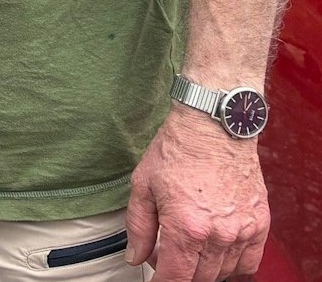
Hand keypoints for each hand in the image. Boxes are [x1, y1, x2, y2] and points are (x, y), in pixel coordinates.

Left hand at [126, 106, 270, 281]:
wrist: (212, 127)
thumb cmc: (177, 151)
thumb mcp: (142, 187)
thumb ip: (138, 227)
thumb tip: (135, 256)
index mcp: (186, 227)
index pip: (176, 277)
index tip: (155, 279)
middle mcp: (218, 234)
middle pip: (199, 278)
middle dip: (179, 273)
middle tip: (165, 256)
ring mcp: (243, 230)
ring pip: (224, 273)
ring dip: (204, 270)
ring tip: (188, 250)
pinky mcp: (259, 223)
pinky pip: (249, 262)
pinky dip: (232, 265)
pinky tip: (216, 254)